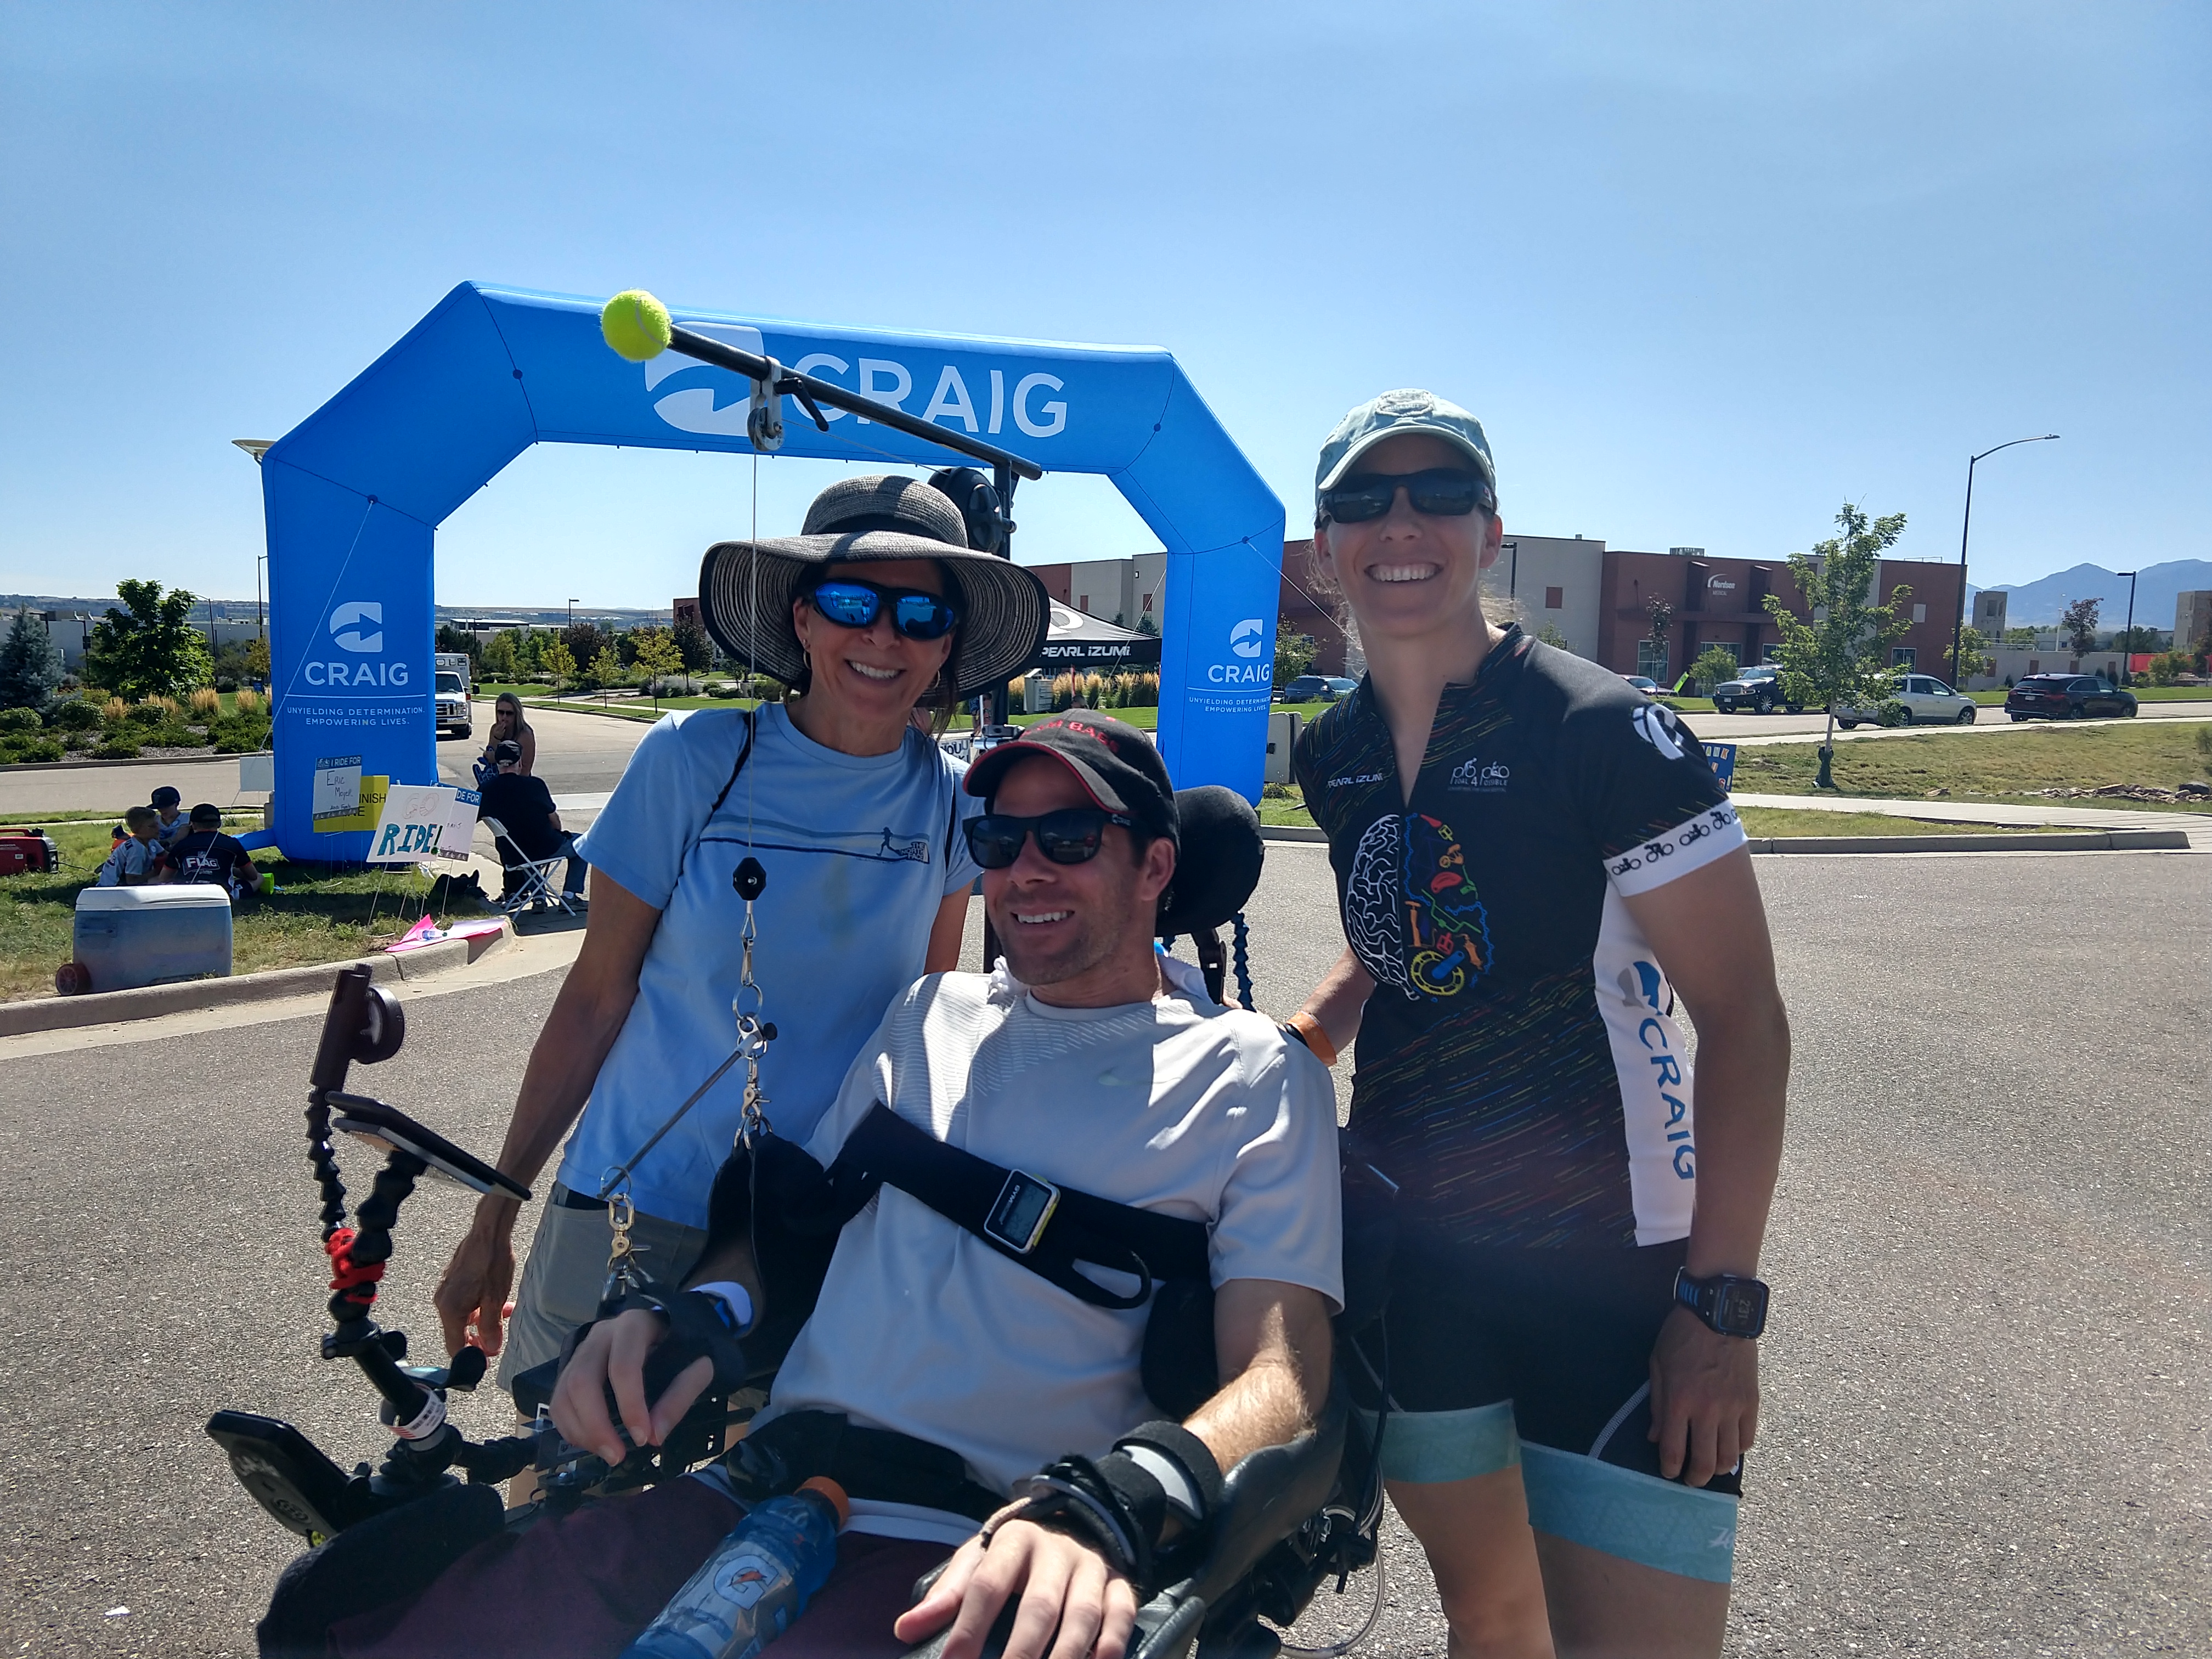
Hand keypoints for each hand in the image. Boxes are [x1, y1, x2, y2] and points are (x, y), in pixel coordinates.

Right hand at [434, 1207, 517, 1355]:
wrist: (487, 1231)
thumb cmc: (491, 1261)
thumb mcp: (495, 1298)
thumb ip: (491, 1326)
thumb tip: (490, 1349)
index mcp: (450, 1310)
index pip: (454, 1346)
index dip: (471, 1357)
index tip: (486, 1360)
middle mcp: (443, 1302)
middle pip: (458, 1332)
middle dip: (479, 1337)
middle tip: (499, 1338)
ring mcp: (447, 1291)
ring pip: (464, 1317)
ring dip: (483, 1319)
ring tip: (505, 1313)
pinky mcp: (454, 1282)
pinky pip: (465, 1303)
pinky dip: (480, 1306)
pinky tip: (499, 1301)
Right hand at [548, 1308, 713, 1465]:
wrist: (668, 1329)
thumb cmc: (682, 1347)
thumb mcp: (697, 1366)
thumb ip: (680, 1396)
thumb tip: (655, 1436)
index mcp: (634, 1326)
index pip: (623, 1366)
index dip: (630, 1406)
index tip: (643, 1438)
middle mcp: (600, 1335)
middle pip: (581, 1381)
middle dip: (596, 1426)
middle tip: (617, 1456)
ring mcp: (581, 1351)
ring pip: (564, 1394)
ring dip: (581, 1432)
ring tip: (608, 1453)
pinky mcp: (571, 1369)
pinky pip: (558, 1402)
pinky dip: (571, 1429)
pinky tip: (594, 1443)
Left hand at [893, 1517, 1137, 1658]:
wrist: (1070, 1520)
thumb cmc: (1012, 1555)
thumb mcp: (976, 1560)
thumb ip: (945, 1595)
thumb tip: (904, 1630)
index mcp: (1013, 1540)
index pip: (987, 1584)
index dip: (969, 1628)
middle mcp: (1055, 1551)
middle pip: (1039, 1605)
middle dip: (1021, 1652)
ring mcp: (1090, 1567)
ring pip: (1082, 1613)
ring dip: (1066, 1655)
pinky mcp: (1118, 1582)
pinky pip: (1121, 1613)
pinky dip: (1112, 1642)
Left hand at [1648, 1303, 1759, 1486]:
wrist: (1719, 1313)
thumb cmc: (1681, 1336)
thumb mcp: (1658, 1365)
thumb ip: (1657, 1404)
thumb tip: (1655, 1438)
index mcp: (1680, 1401)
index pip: (1674, 1450)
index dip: (1670, 1469)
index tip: (1668, 1473)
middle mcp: (1707, 1410)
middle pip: (1706, 1461)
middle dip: (1696, 1478)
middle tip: (1691, 1480)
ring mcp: (1733, 1408)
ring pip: (1730, 1456)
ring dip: (1720, 1469)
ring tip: (1712, 1468)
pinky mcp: (1752, 1402)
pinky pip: (1748, 1438)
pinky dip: (1739, 1449)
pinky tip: (1730, 1448)